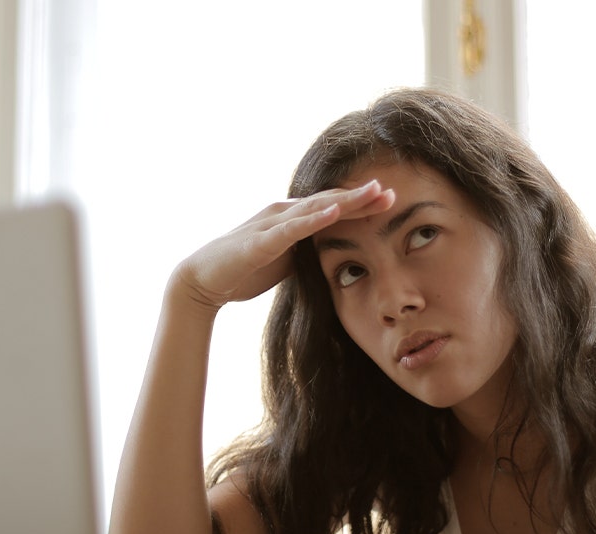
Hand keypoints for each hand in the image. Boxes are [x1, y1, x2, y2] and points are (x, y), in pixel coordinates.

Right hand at [173, 180, 393, 311]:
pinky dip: (314, 220)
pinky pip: (291, 229)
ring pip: (315, 209)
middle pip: (329, 201)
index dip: (361, 204)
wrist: (202, 281)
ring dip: (345, 200)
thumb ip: (307, 251)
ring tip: (373, 192)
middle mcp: (283, 213)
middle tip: (392, 192)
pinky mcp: (261, 241)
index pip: (332, 208)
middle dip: (362, 197)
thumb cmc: (243, 269)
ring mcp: (272, 224)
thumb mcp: (285, 260)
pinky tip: (334, 212)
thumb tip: (332, 254)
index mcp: (291, 218)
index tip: (392, 201)